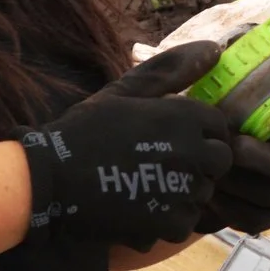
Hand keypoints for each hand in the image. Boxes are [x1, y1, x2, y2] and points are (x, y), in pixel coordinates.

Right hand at [20, 42, 234, 250]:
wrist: (49, 178)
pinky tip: (141, 208)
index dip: (199, 133)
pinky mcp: (171, 222)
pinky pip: (186, 222)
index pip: (219, 125)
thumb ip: (172, 70)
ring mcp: (184, 189)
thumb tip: (216, 49)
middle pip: (220, 160)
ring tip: (146, 185)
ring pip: (204, 192)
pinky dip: (167, 219)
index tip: (173, 139)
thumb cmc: (86, 130)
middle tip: (163, 164)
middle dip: (199, 163)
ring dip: (184, 192)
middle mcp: (192, 151)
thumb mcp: (127, 91)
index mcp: (185, 116)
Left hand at [197, 99, 269, 236]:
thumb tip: (223, 82)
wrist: (199, 173)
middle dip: (257, 158)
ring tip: (213, 173)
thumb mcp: (218, 111)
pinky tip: (211, 195)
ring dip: (237, 184)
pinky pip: (255, 218)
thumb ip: (229, 100)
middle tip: (229, 150)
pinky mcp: (268, 217)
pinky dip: (228, 208)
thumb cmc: (213, 135)